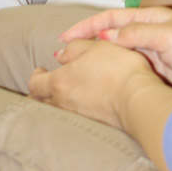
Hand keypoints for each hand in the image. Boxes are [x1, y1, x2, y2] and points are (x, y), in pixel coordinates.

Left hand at [28, 38, 155, 129]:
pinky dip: (72, 108)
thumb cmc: (118, 69)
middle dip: (42, 91)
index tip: (42, 70)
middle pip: (41, 101)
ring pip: (56, 110)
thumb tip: (60, 55)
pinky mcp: (91, 123)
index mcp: (59, 82)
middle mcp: (63, 102)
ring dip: (56, 100)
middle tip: (50, 81)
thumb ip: (74, 48)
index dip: (35, 76)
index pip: (34, 85)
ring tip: (67, 90)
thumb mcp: (95, 47)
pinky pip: (72, 116)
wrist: (138, 99)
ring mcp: (77, 116)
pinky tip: (84, 100)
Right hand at [59, 7, 171, 90]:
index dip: (86, 27)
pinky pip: (126, 69)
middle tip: (62, 56)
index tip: (65, 37)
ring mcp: (150, 53)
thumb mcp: (166, 36)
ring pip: (115, 54)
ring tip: (74, 69)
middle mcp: (147, 33)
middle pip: (109, 36)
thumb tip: (106, 37)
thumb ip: (136, 34)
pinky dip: (110, 72)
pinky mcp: (155, 71)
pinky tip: (99, 80)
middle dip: (85, 43)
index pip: (110, 19)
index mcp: (150, 18)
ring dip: (95, 59)